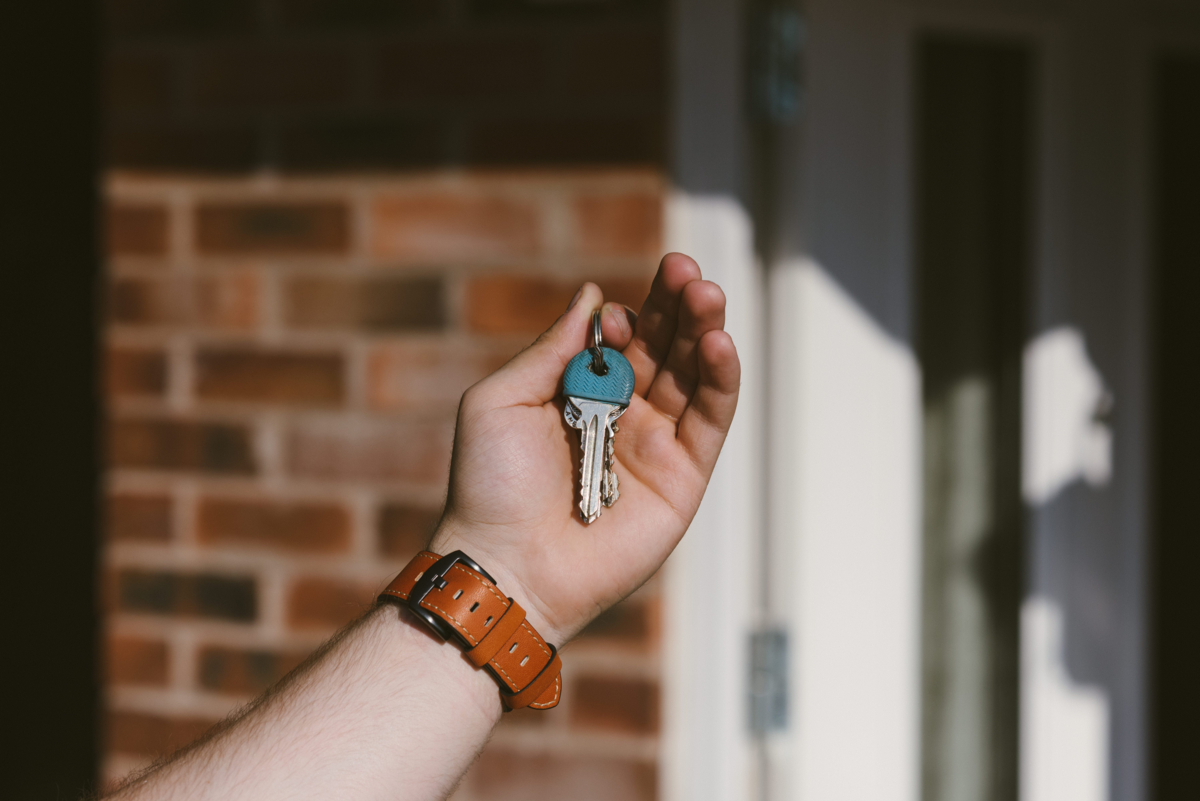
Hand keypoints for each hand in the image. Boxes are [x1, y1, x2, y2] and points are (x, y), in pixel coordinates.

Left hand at [432, 253, 739, 643]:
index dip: (627, 318)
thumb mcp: (501, 401)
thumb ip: (550, 349)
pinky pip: (711, 420)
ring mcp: (656, 444)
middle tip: (686, 271)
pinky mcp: (683, 477)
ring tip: (707, 295)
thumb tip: (592, 296)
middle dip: (677, 306)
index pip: (622, 339)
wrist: (507, 564)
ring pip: (695, 375)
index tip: (612, 318)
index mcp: (580, 393)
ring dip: (705, 330)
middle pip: (666, 347)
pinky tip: (718, 345)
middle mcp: (624, 413)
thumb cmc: (491, 485)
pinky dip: (721, 380)